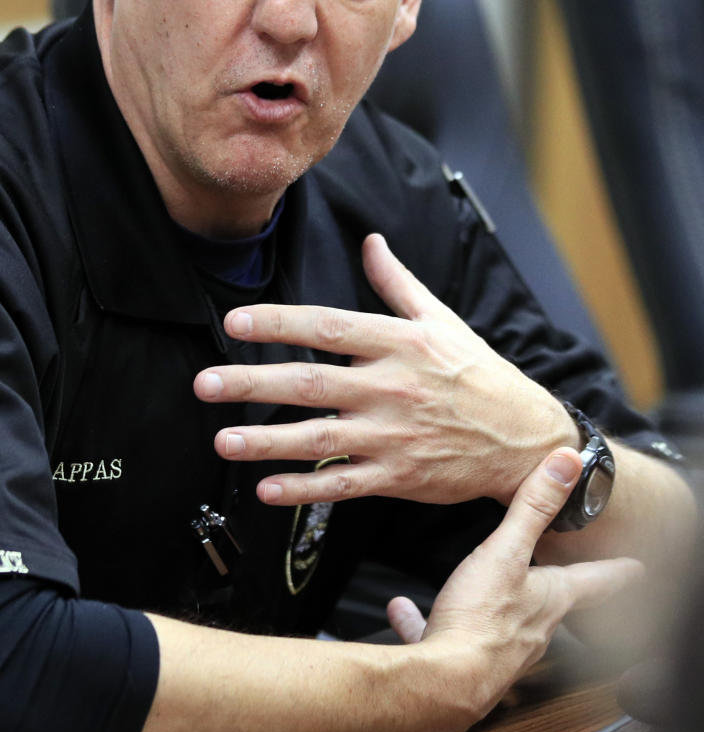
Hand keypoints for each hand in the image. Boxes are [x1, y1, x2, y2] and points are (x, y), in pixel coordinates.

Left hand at [196, 233, 575, 507]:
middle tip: (205, 384)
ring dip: (267, 442)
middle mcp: (392, 388)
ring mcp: (394, 437)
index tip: (236, 321)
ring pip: (319, 439)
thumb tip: (371, 241)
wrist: (525, 439)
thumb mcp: (443, 320)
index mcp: (400, 343)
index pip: (328, 327)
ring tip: (224, 441)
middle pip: (311, 383)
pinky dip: (304, 489)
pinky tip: (267, 489)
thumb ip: (398, 283)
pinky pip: (342, 485)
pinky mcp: (399, 478)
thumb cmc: (479, 375)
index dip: (279, 323)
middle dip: (252, 384)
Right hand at [388, 448, 643, 730]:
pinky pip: (447, 634)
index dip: (615, 571)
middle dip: (558, 592)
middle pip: (554, 606)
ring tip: (478, 589)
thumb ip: (533, 506)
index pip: (594, 581)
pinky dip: (427, 620)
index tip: (635, 568)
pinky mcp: (463, 662)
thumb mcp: (506, 551)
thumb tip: (567, 463)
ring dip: (492, 604)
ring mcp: (500, 650)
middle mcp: (533, 629)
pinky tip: (404, 610)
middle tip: (564, 581)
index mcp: (550, 599)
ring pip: (504, 623)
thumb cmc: (480, 618)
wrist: (443, 682)